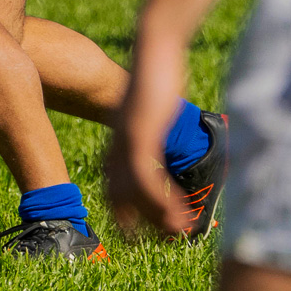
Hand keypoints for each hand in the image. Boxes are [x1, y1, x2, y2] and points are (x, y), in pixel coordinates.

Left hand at [102, 42, 191, 238]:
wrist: (154, 48)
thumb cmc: (157, 77)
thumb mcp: (153, 113)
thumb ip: (155, 133)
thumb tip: (165, 149)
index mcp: (118, 144)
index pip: (112, 190)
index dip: (124, 216)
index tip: (138, 237)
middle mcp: (116, 147)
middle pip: (118, 198)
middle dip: (140, 224)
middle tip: (163, 242)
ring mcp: (126, 142)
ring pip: (134, 194)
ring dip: (157, 218)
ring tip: (178, 233)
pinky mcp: (140, 134)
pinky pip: (146, 178)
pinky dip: (161, 200)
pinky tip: (178, 212)